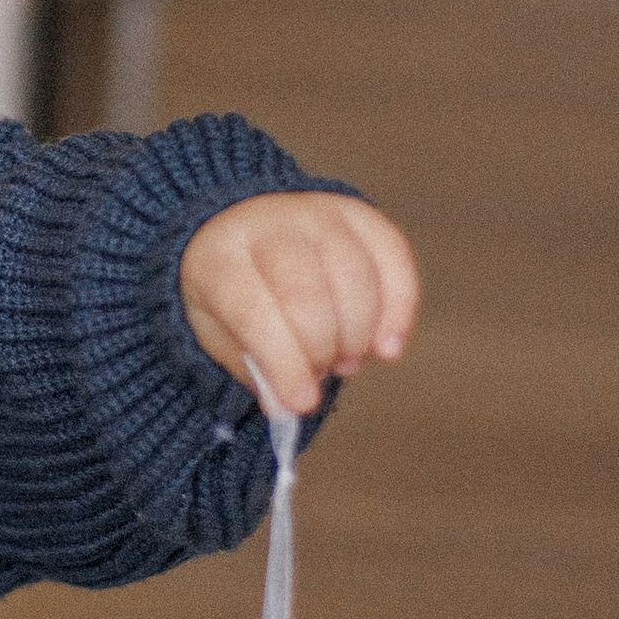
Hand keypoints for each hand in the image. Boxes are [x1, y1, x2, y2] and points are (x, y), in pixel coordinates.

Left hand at [178, 193, 419, 419]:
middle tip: (323, 370)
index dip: (284, 362)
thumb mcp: (219, 329)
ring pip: (354, 275)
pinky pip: (393, 256)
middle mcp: (269, 225)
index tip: (303, 402)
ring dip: (358, 333)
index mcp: (221, 257)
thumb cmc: (232, 289)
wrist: (242, 222)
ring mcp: (317, 212)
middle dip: (322, 348)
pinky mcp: (359, 212)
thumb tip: (287, 406)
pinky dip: (400, 308)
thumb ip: (253, 367)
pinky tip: (387, 345)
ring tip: (345, 359)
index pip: (254, 311)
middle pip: (308, 293)